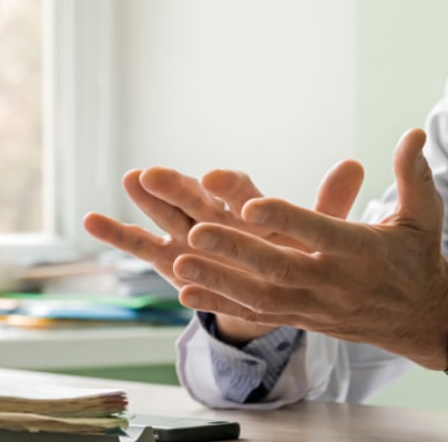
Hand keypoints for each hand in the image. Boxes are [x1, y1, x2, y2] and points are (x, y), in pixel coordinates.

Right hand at [84, 159, 359, 343]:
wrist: (273, 283)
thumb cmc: (293, 252)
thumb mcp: (317, 233)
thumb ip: (330, 203)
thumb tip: (356, 164)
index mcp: (251, 207)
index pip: (240, 192)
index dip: (229, 187)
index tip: (217, 178)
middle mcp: (217, 215)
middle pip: (195, 199)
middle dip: (176, 187)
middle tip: (153, 172)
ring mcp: (190, 235)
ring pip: (168, 215)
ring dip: (148, 201)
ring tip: (130, 180)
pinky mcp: (172, 257)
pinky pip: (144, 246)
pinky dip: (120, 235)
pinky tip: (92, 220)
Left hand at [171, 128, 447, 370]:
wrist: (422, 317)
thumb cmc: (419, 256)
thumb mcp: (423, 215)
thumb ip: (413, 175)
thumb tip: (413, 134)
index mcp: (362, 251)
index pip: (320, 232)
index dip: (286, 219)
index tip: (250, 204)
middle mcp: (336, 281)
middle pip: (280, 267)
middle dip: (237, 250)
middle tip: (196, 229)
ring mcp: (316, 305)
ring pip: (262, 296)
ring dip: (220, 280)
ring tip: (179, 260)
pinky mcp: (303, 319)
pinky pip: (258, 315)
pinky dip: (221, 304)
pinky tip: (185, 291)